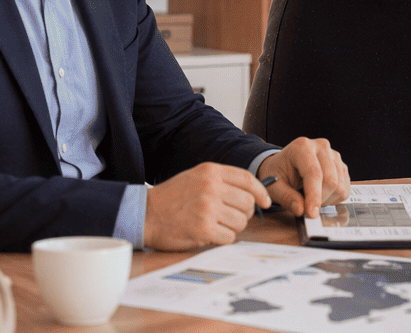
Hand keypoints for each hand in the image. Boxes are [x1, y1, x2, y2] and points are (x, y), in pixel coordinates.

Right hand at [143, 161, 269, 249]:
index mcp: (210, 172)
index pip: (247, 179)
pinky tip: (211, 234)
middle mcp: (211, 188)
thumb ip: (222, 180)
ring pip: (241, 221)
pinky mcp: (203, 229)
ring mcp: (207, 209)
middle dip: (245, 213)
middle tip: (233, 217)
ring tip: (218, 225)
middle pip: (247, 202)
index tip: (265, 202)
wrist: (145, 214)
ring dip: (233, 227)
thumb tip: (252, 192)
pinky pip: (229, 237)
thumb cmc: (172, 197)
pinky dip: (224, 238)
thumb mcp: (196, 177)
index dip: (261, 192)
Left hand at [256, 137, 350, 218]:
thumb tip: (300, 210)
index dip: (314, 196)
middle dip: (320, 200)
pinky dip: (334, 198)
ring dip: (327, 199)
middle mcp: (321, 147)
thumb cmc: (278, 172)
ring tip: (312, 197)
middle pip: (330, 180)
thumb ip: (286, 198)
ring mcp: (333, 155)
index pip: (314, 173)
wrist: (284, 164)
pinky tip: (321, 194)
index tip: (312, 214)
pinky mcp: (341, 165)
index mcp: (301, 147)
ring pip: (340, 186)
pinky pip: (346, 188)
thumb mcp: (274, 186)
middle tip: (307, 206)